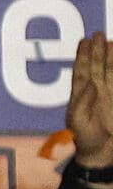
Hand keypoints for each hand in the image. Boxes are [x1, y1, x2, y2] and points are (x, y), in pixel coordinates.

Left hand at [70, 32, 112, 169]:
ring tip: (111, 42)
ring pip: (111, 72)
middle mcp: (95, 92)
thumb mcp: (78, 122)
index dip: (81, 56)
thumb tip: (90, 83)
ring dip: (111, 58)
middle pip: (97, 66)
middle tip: (98, 34)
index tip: (83, 41)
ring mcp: (109, 95)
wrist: (102, 154)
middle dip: (97, 51)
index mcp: (80, 95)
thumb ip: (82, 102)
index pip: (81, 71)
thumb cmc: (85, 140)